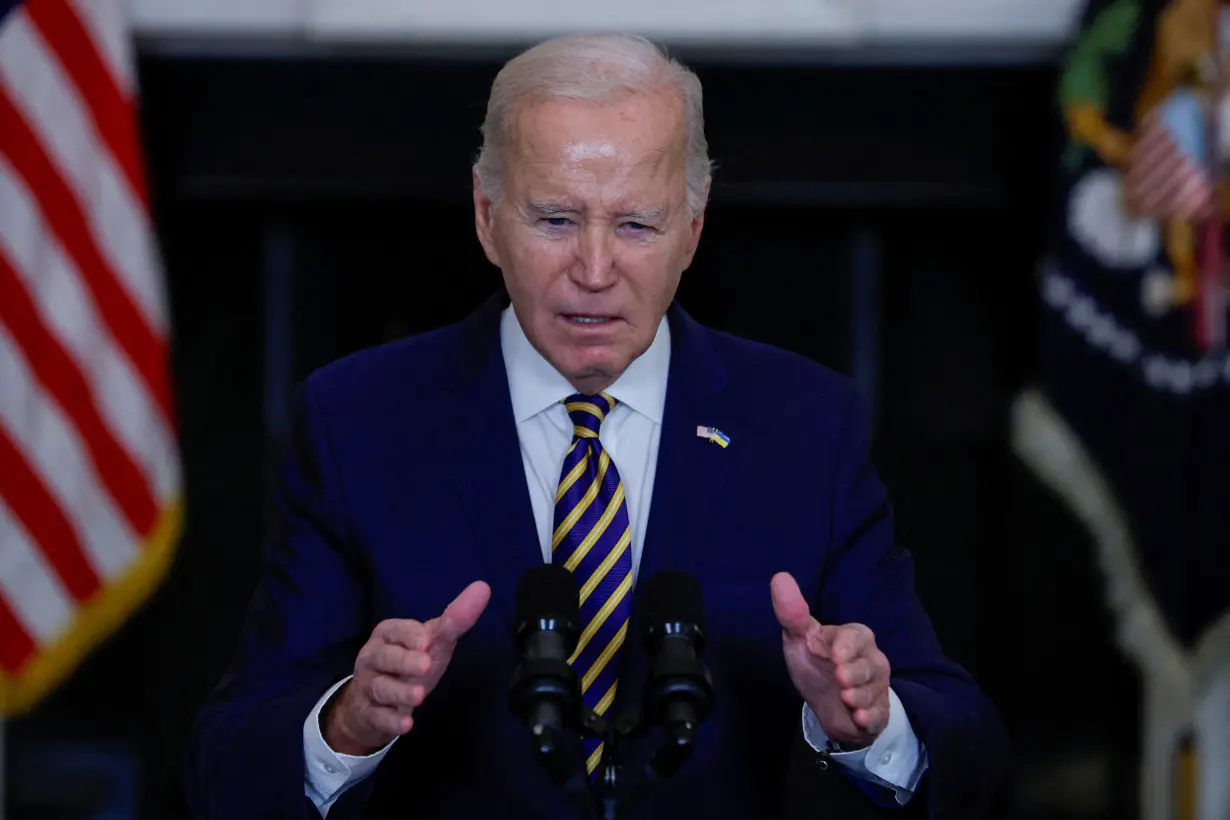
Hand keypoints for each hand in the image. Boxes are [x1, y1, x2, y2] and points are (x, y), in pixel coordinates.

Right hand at [323, 580, 490, 754]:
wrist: (373, 704)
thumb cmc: (408, 664)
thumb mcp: (432, 642)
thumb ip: (455, 619)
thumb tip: (483, 587)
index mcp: (387, 635)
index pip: (395, 630)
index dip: (409, 635)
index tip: (426, 641)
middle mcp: (373, 657)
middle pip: (384, 657)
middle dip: (403, 661)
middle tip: (425, 665)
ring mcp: (368, 687)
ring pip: (380, 688)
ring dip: (400, 692)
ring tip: (419, 696)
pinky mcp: (368, 714)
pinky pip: (377, 717)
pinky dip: (391, 721)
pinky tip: (406, 724)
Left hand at [770, 572, 890, 749]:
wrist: (827, 703)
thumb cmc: (815, 662)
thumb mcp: (799, 638)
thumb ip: (792, 612)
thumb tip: (779, 577)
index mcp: (853, 637)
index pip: (855, 637)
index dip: (847, 646)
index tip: (836, 655)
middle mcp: (870, 660)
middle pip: (869, 665)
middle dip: (856, 673)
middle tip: (841, 679)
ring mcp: (875, 687)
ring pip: (874, 691)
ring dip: (860, 697)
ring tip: (847, 700)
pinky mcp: (877, 712)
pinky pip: (879, 715)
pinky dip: (871, 718)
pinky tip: (860, 720)